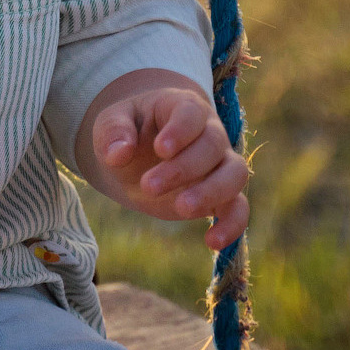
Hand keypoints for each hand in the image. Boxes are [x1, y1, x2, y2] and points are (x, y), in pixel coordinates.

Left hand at [89, 79, 247, 250]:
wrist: (136, 156)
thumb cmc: (126, 132)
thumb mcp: (110, 122)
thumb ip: (113, 132)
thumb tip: (117, 154)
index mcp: (181, 107)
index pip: (192, 112)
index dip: (181, 130)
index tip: (160, 149)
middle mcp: (208, 132)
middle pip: (213, 144)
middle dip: (184, 168)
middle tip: (148, 186)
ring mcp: (218, 164)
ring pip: (235, 174)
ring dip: (212, 193)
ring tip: (181, 208)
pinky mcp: (220, 195)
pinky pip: (239, 208)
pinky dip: (232, 225)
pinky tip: (212, 242)